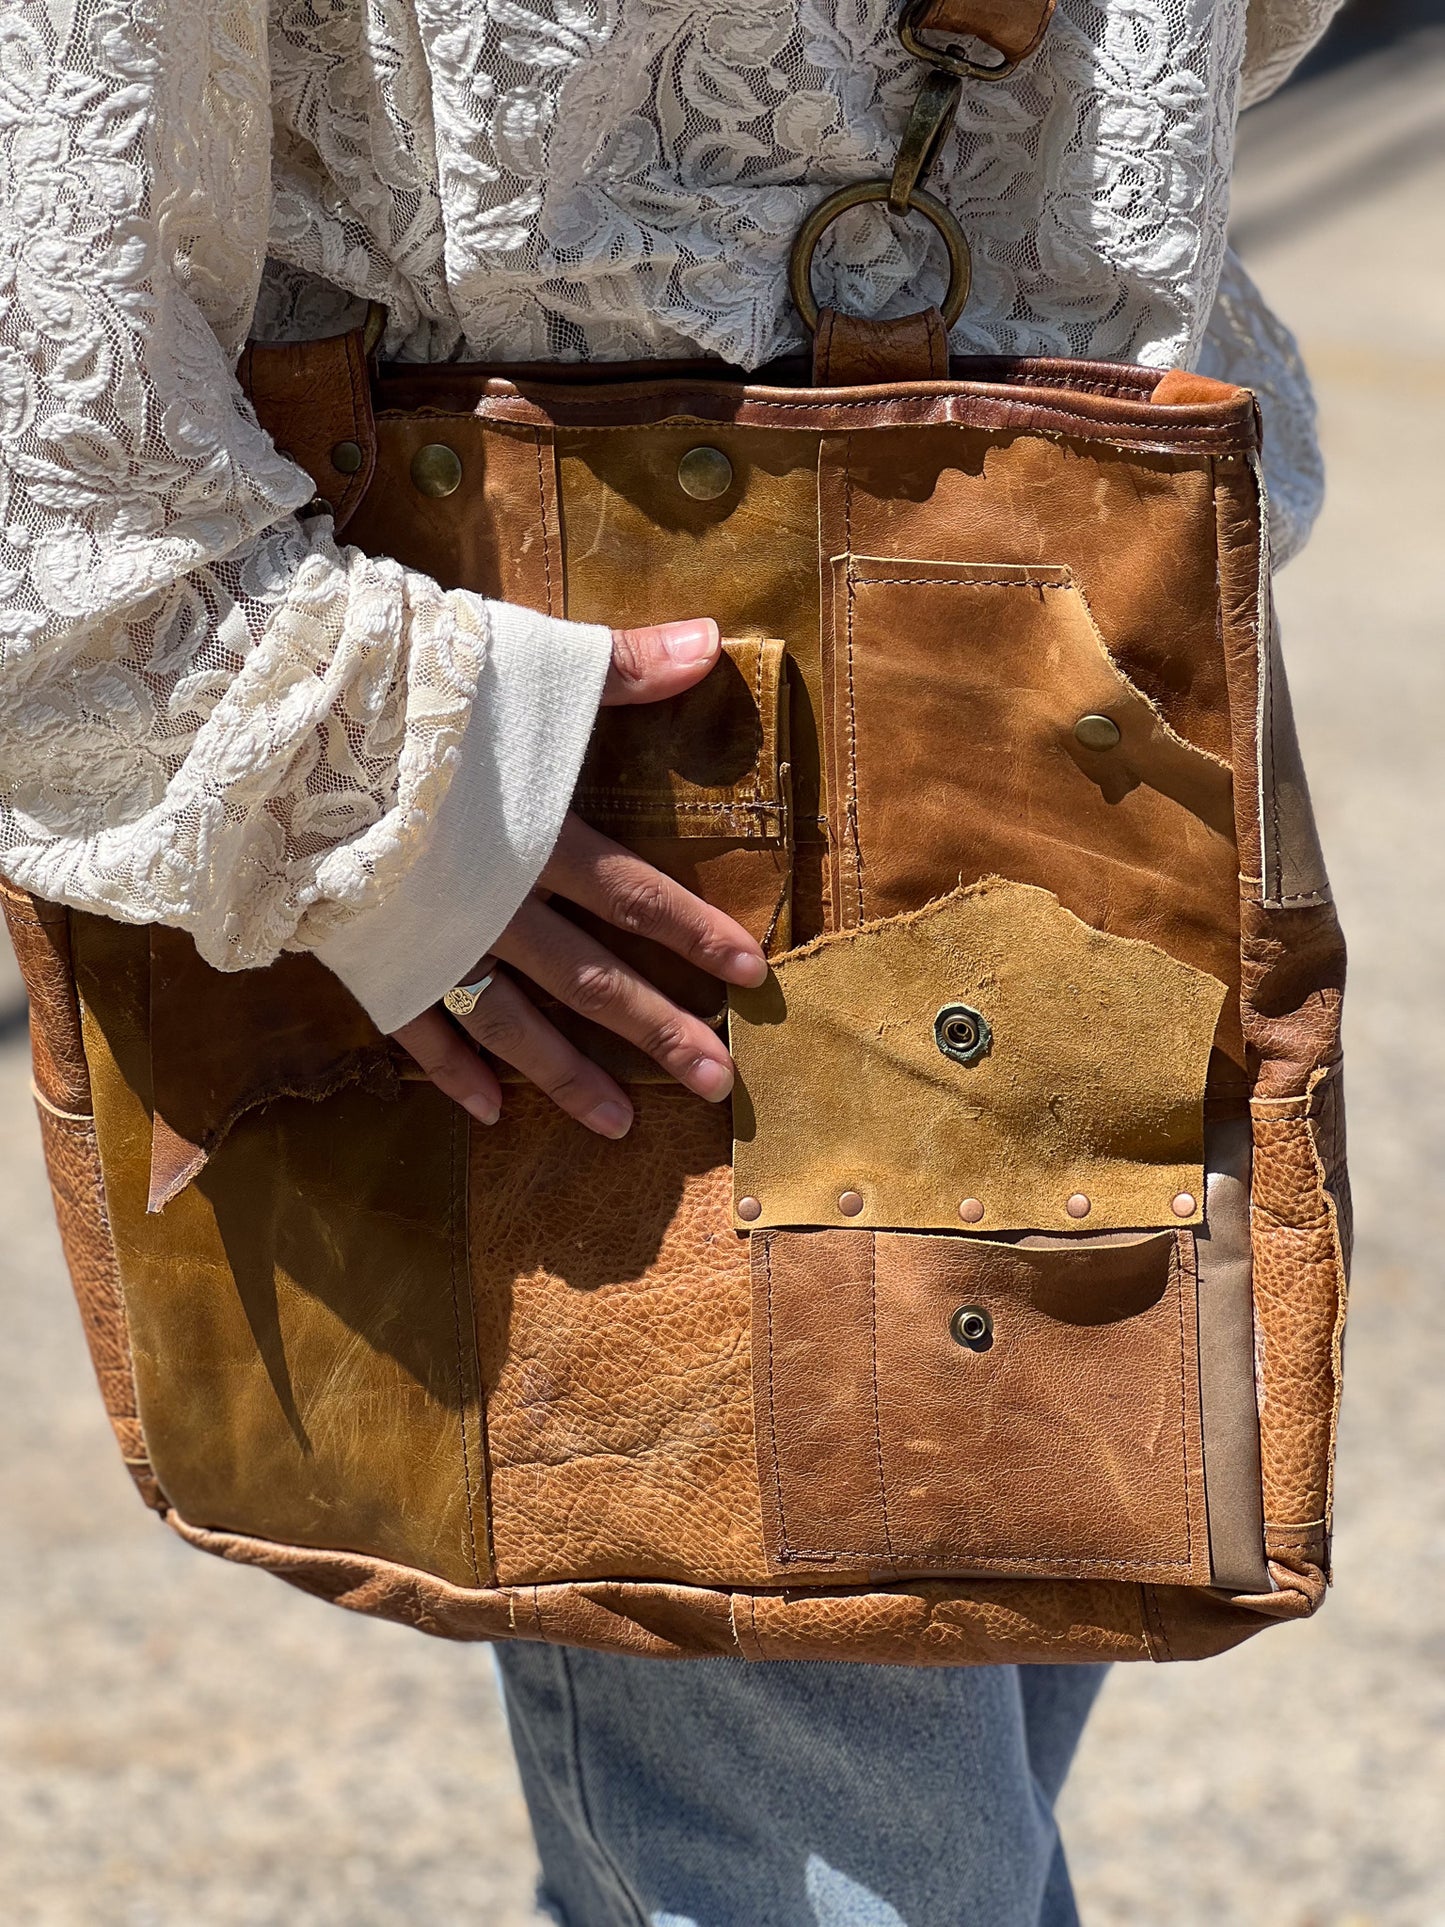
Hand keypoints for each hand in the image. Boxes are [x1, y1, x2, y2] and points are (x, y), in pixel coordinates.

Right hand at [392, 618, 768, 1137]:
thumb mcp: (519, 663)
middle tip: (716, 1082)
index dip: (695, 933)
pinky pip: (417, 1028)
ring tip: (623, 1127)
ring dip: (569, 1077)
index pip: (635, 896)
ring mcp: (431, 939)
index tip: (751, 975)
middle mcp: (495, 903)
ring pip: (514, 1024)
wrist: (278, 732)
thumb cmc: (402, 688)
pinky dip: (453, 1073)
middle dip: (657, 1030)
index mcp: (537, 835)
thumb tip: (709, 642)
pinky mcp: (372, 956)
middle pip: (590, 978)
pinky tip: (490, 1116)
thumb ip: (616, 668)